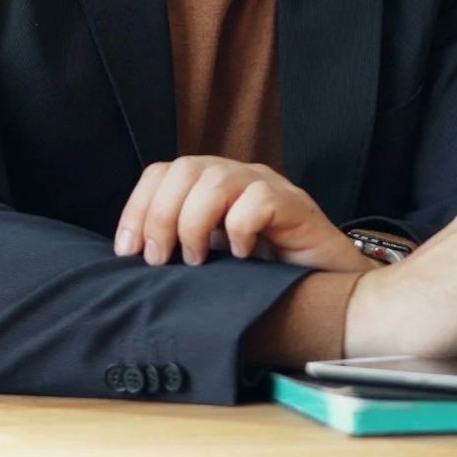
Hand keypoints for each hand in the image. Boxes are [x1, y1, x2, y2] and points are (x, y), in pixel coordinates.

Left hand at [114, 156, 364, 272]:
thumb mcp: (209, 260)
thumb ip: (176, 249)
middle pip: (185, 168)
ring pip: (217, 179)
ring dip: (195, 223)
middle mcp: (237, 177)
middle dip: (161, 216)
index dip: (138, 207)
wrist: (327, 288)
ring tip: (200, 261)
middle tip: (163, 260)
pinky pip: (258, 200)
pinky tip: (244, 256)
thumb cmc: (264, 276)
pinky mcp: (295, 204)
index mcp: (210, 186)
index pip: (162, 172)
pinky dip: (241, 229)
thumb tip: (129, 259)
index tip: (129, 251)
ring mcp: (268, 186)